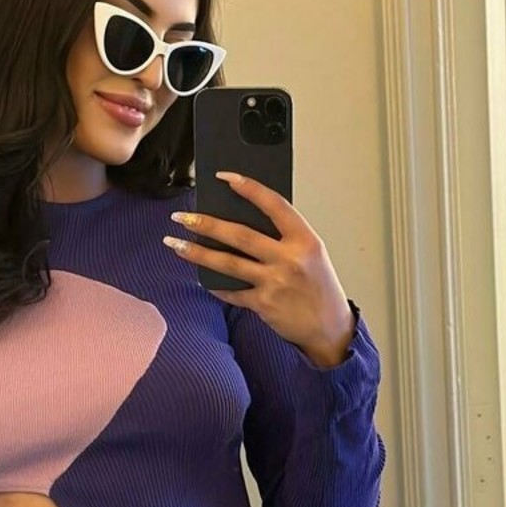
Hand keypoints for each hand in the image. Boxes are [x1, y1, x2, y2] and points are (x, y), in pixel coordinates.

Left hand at [163, 172, 355, 365]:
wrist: (330, 329)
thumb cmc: (320, 288)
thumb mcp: (312, 254)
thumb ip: (285, 238)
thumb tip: (243, 221)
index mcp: (305, 240)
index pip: (274, 205)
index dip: (248, 188)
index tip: (225, 177)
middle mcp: (289, 259)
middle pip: (240, 235)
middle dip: (206, 224)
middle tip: (182, 217)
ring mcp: (275, 283)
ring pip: (228, 263)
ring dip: (197, 252)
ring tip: (175, 243)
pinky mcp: (264, 305)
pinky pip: (232, 292)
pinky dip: (215, 285)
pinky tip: (202, 278)